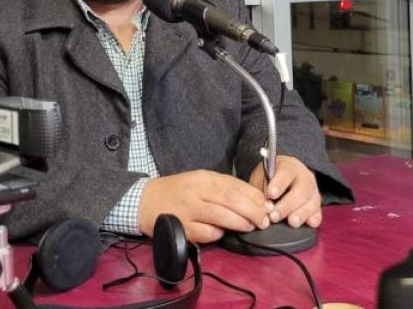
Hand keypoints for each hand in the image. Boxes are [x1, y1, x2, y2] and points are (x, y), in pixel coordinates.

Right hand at [138, 170, 272, 242]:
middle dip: (253, 211)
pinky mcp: (182, 228)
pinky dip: (218, 234)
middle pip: (232, 200)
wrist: (144, 200)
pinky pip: (207, 233)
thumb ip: (225, 188)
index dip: (255, 197)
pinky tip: (222, 233)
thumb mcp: (200, 181)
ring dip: (241, 223)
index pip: (236, 186)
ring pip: (221, 217)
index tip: (267, 206)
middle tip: (264, 220)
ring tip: (250, 226)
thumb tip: (254, 199)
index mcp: (204, 178)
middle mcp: (197, 192)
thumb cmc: (178, 191)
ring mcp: (188, 211)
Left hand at [248, 155, 321, 228]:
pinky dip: (315, 218)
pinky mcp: (316, 204)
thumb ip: (262, 189)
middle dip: (288, 204)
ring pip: (313, 201)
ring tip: (292, 222)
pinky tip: (309, 224)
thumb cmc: (269, 180)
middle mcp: (304, 177)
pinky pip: (318, 212)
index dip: (279, 184)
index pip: (286, 173)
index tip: (271, 195)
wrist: (281, 181)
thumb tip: (263, 206)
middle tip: (274, 216)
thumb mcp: (261, 178)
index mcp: (288, 166)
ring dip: (302, 213)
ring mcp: (313, 190)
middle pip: (302, 189)